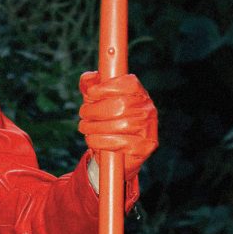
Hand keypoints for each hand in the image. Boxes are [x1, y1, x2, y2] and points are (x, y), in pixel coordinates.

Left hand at [78, 71, 156, 185]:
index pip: (130, 84)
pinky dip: (102, 141)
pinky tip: (92, 139)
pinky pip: (122, 143)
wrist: (115, 155)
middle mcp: (148, 109)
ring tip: (84, 127)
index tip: (91, 93)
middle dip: (96, 109)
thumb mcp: (96, 101)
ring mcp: (149, 129)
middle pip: (121, 105)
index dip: (109, 87)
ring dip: (96, 126)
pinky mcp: (144, 147)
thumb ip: (90, 86)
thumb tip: (87, 78)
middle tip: (83, 113)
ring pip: (121, 125)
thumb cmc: (105, 121)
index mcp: (139, 93)